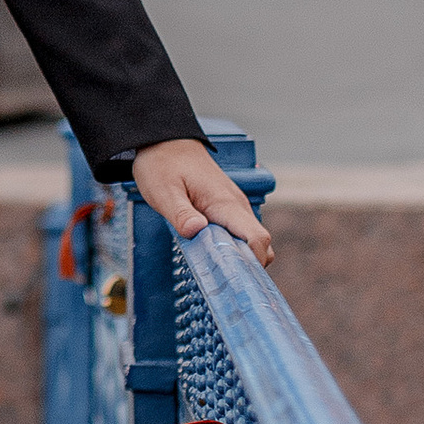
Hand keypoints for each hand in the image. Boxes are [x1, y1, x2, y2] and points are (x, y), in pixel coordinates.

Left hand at [132, 137, 274, 267]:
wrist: (166, 140)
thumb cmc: (163, 163)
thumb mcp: (163, 190)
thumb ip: (180, 213)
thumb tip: (198, 231)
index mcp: (225, 203)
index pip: (257, 238)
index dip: (252, 263)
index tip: (236, 281)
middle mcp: (237, 206)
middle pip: (261, 244)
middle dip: (249, 267)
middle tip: (223, 283)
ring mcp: (235, 206)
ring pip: (252, 240)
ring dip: (240, 258)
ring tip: (215, 273)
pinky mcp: (227, 208)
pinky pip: (241, 233)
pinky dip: (234, 248)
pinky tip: (211, 256)